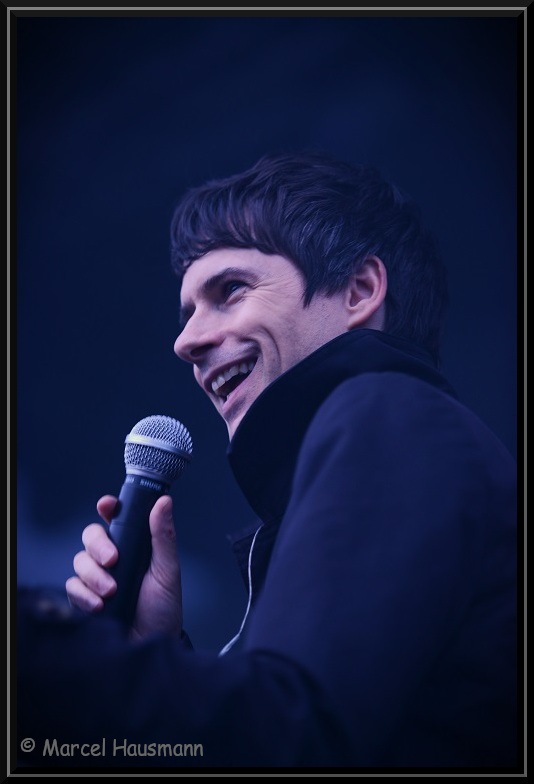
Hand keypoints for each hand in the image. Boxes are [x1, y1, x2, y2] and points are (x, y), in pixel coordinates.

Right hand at [65, 494, 182, 640]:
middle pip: (92, 536)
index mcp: (134, 546)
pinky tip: (100, 605)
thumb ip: (163, 537)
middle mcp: (113, 558)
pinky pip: (73, 586)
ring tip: (112, 591)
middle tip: (113, 560)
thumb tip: (164, 502)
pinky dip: (84, 594)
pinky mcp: (84, 599)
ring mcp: (97, 578)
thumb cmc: (162, 608)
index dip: (108, 508)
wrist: (150, 646)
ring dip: (94, 575)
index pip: (116, 519)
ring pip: (80, 560)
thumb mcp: (167, 570)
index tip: (107, 505)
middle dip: (98, 545)